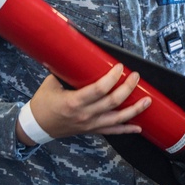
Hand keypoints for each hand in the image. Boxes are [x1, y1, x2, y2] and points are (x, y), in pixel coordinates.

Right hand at [17, 63, 145, 143]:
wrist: (37, 126)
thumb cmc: (43, 103)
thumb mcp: (52, 83)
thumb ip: (67, 71)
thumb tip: (79, 53)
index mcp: (74, 102)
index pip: (99, 89)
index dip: (112, 78)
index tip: (120, 67)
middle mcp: (85, 115)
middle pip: (112, 102)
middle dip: (127, 88)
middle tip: (135, 76)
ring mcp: (90, 125)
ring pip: (117, 119)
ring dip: (134, 110)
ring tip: (147, 101)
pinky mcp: (92, 130)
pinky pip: (112, 131)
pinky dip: (126, 129)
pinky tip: (139, 127)